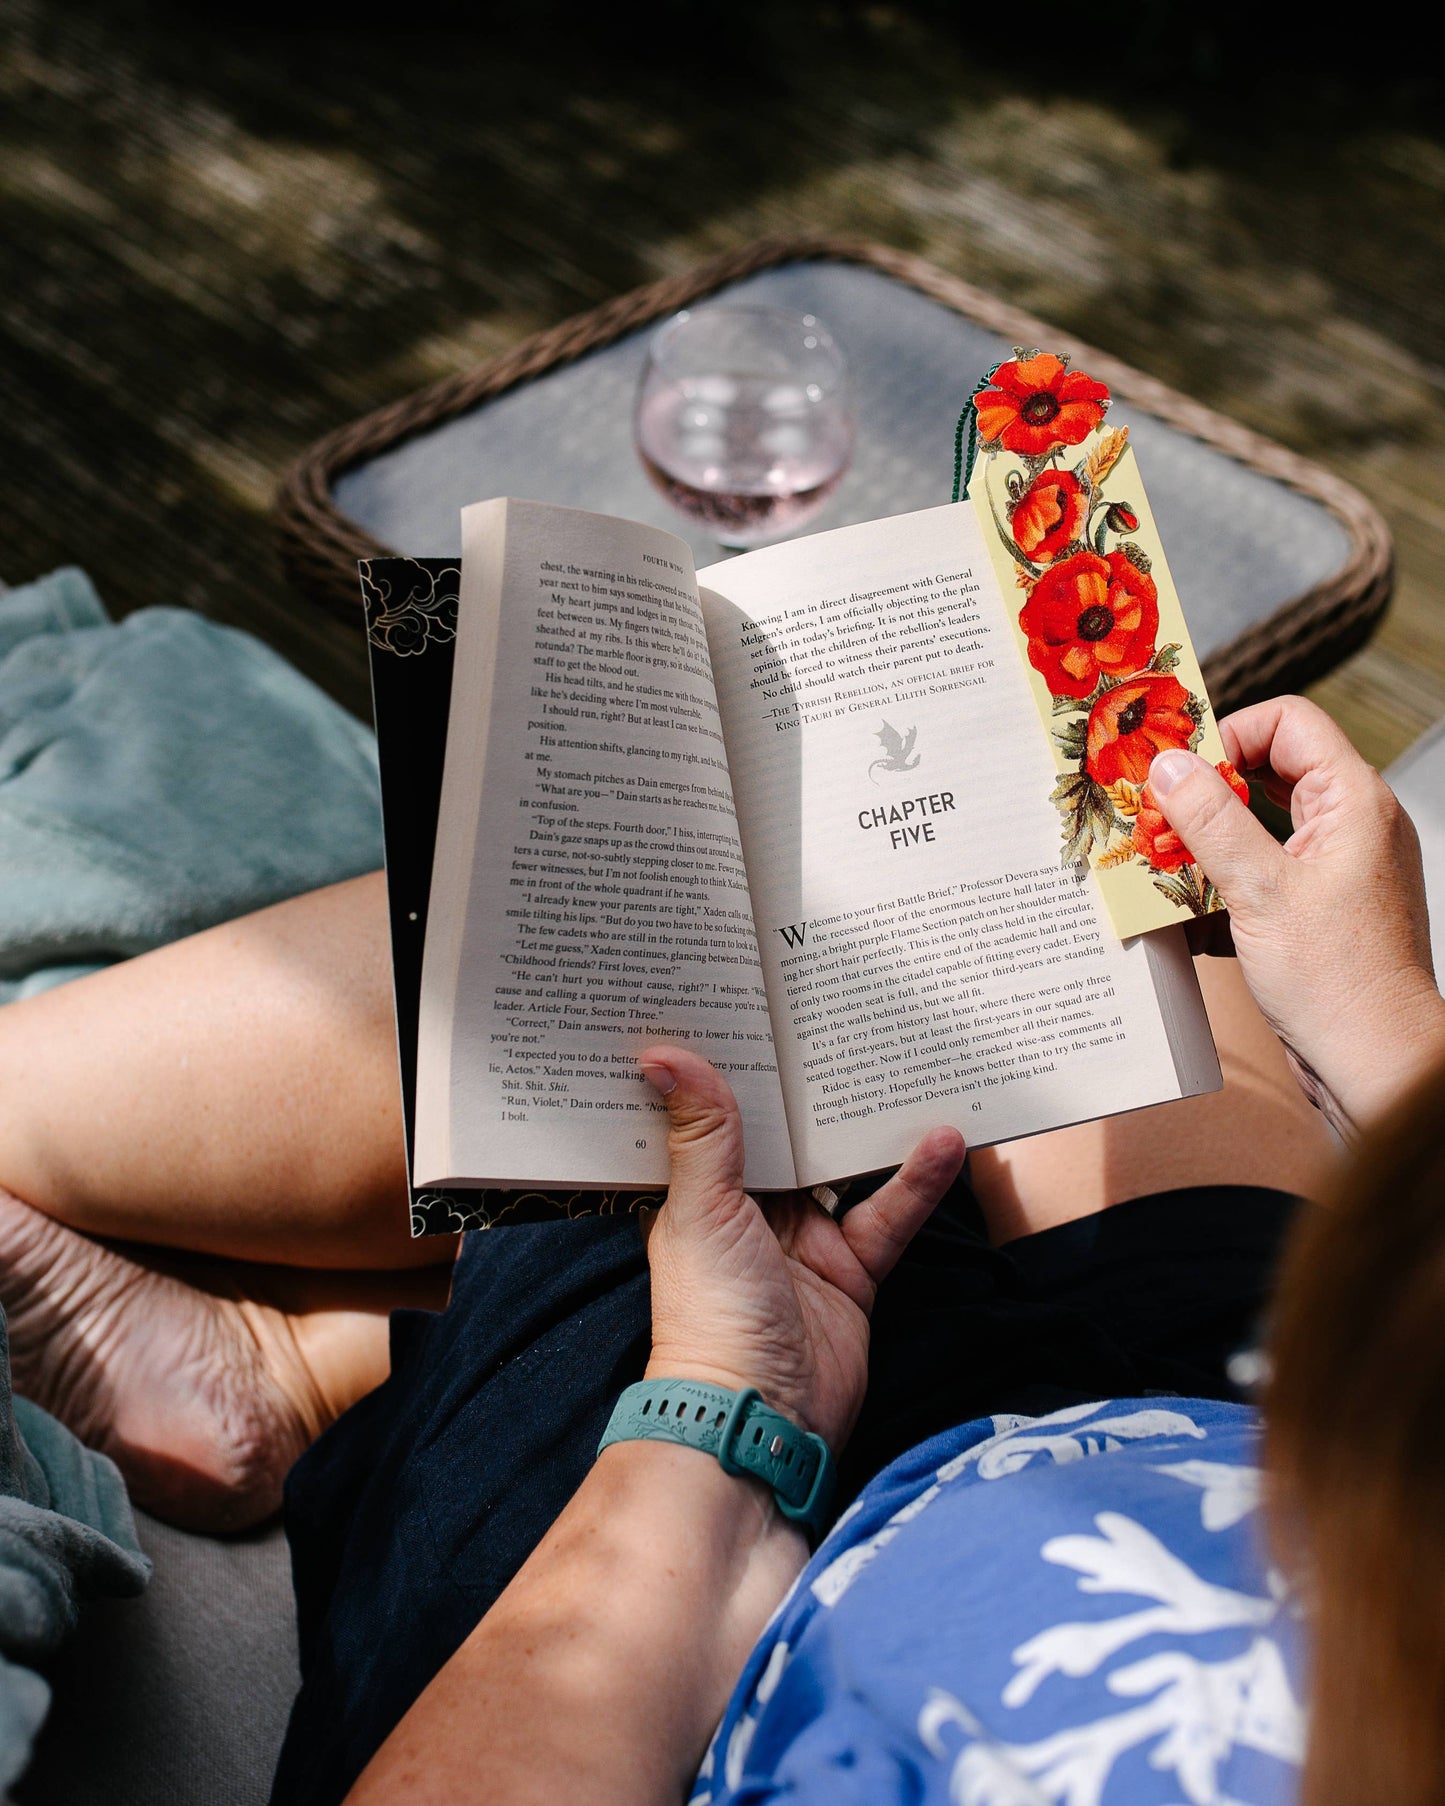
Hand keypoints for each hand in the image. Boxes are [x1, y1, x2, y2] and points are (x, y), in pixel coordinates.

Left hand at [638, 1047, 964, 1453]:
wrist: (761, 1418)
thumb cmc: (711, 1316)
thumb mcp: (702, 1210)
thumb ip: (702, 1132)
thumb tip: (665, 1054)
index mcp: (695, 1192)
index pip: (711, 1113)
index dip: (729, 1066)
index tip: (746, 1004)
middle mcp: (746, 1210)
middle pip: (784, 1133)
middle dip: (808, 1085)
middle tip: (839, 1011)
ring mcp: (801, 1240)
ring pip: (841, 1166)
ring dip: (868, 1126)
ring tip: (902, 1063)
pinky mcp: (851, 1269)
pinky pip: (887, 1212)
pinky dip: (916, 1179)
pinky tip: (944, 1139)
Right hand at [1147, 695, 1444, 1135]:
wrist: (1377, 1065)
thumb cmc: (1337, 980)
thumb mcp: (1261, 891)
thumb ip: (1212, 820)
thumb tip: (1168, 764)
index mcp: (1354, 801)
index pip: (1288, 722)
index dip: (1228, 735)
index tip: (1177, 772)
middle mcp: (1350, 826)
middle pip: (1266, 772)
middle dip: (1204, 795)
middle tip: (1153, 816)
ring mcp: (1335, 869)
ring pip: (1256, 828)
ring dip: (1204, 846)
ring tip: (1158, 868)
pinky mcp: (1316, 911)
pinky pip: (1259, 875)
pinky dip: (1219, 888)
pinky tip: (1184, 916)